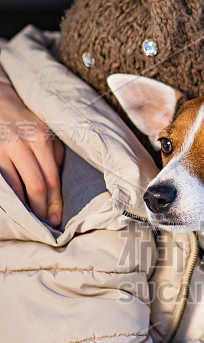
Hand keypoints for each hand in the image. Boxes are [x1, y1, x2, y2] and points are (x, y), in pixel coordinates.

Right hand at [0, 83, 63, 225]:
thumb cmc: (23, 118)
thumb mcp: (44, 130)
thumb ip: (54, 155)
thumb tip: (59, 186)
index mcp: (41, 139)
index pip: (52, 179)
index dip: (55, 202)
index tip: (57, 220)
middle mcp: (23, 143)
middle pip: (37, 186)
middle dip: (42, 209)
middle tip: (45, 224)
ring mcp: (3, 148)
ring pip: (16, 187)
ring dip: (24, 206)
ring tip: (30, 218)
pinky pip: (1, 180)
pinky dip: (9, 195)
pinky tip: (14, 203)